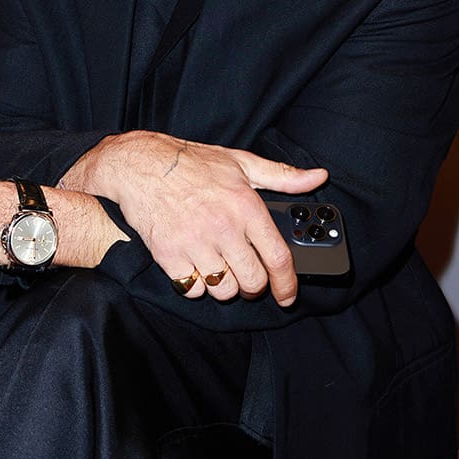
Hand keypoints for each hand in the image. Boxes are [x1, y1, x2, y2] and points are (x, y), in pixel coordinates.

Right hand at [66, 134, 326, 303]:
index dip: (287, 284)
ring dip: (224, 287)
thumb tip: (318, 178)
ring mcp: (194, 243)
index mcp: (246, 206)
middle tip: (248, 280)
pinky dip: (196, 286)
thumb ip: (282, 176)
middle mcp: (223, 227)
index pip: (277, 257)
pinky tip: (194, 268)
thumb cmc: (191, 164)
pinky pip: (192, 289)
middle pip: (252, 281)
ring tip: (219, 269)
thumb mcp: (241, 163)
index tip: (288, 296)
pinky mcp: (168, 255)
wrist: (140, 165)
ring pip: (223, 290)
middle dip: (254, 287)